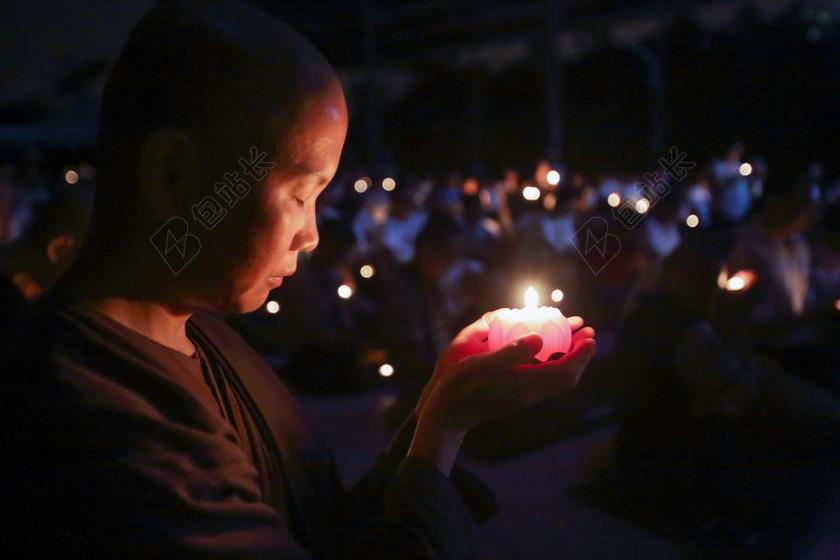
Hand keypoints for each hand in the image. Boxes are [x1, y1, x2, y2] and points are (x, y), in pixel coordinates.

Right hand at [408, 311, 595, 473]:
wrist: (448, 415)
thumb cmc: (459, 386)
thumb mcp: (480, 364)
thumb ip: (510, 352)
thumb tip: (538, 338)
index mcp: (524, 385)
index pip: (564, 371)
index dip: (581, 354)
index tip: (590, 335)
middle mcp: (530, 393)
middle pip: (567, 377)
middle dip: (580, 355)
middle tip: (586, 331)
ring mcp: (524, 397)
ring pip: (558, 380)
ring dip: (569, 359)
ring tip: (572, 337)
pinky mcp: (518, 397)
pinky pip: (547, 380)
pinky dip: (555, 364)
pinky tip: (547, 350)